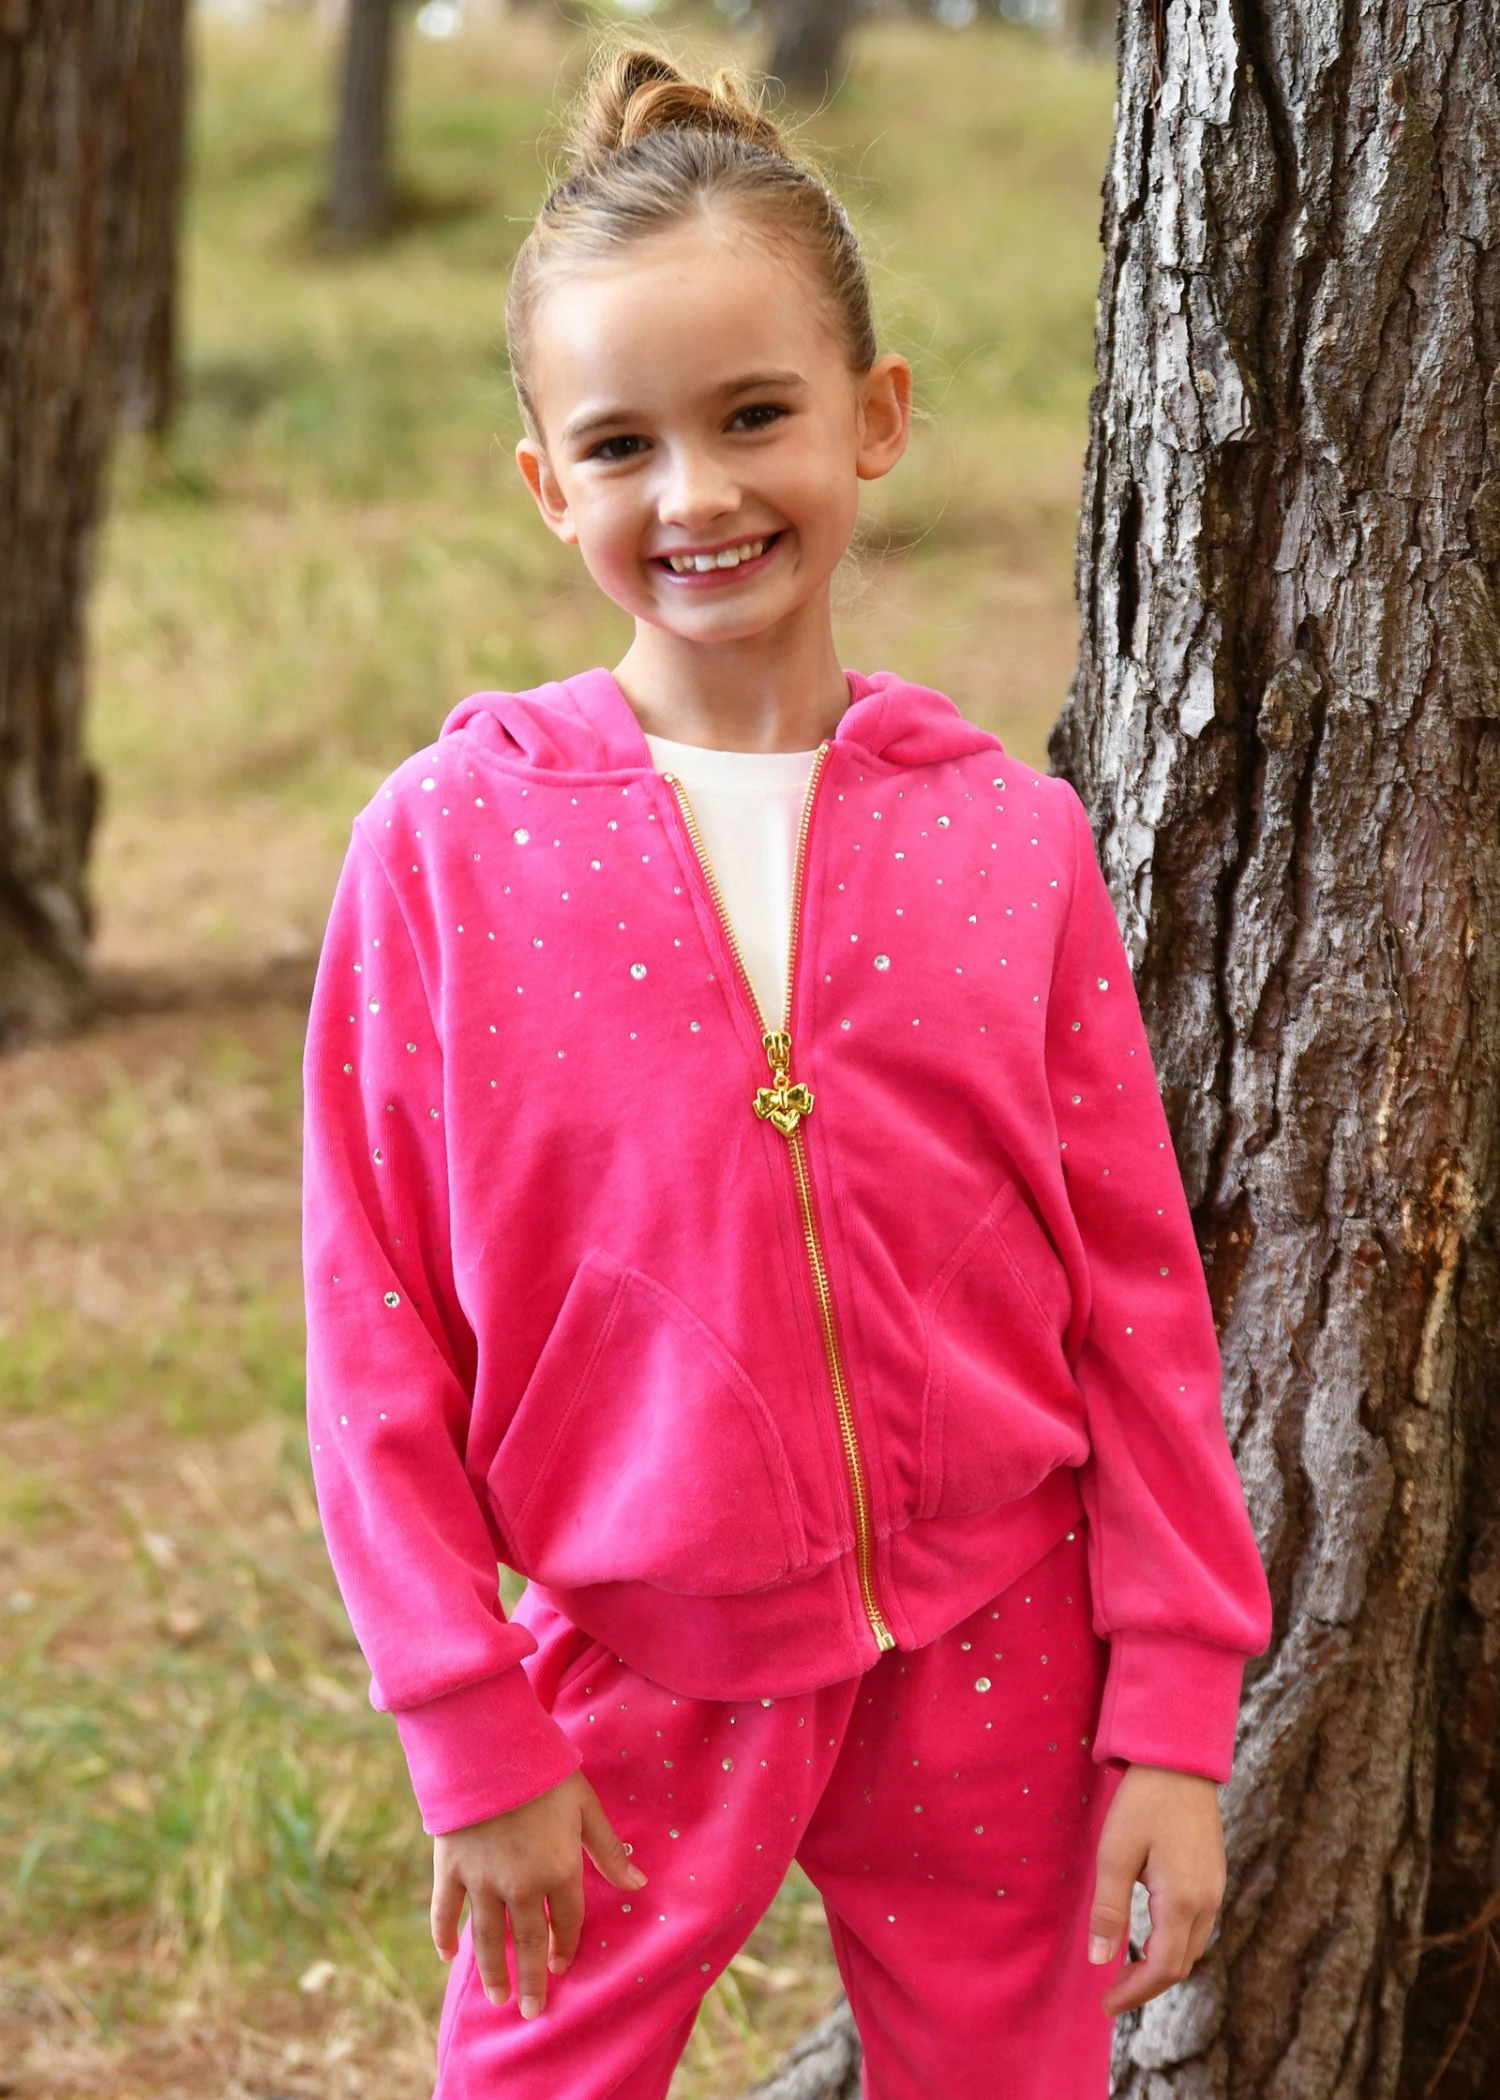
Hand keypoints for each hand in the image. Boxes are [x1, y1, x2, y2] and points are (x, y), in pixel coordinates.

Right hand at [430, 1769, 645, 2018]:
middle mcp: (521, 1885)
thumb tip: (639, 1883)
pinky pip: (445, 1911)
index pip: (566, 1922)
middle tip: (530, 2011)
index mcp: (558, 1870)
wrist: (489, 1747)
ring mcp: (482, 1880)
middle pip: (527, 1941)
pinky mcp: (450, 1868)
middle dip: (530, 1979)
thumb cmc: (544, 1772)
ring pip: (488, 1937)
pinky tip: (448, 1956)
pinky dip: (444, 1935)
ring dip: (493, 1971)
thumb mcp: (586, 1806)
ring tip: (498, 1998)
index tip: (561, 1967)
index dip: (566, 1946)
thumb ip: (609, 1850)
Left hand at [1088, 1763, 1224, 2015]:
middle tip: (1112, 1994)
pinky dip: (1173, 1943)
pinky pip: (1196, 1926)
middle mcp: (1206, 1902)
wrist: (1180, 1760)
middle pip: (1180, 1964)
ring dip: (1161, 1965)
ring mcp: (1214, 1889)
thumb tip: (1099, 1961)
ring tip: (1126, 1970)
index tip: (1106, 2006)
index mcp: (1183, 1901)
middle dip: (1147, 1985)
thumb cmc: (1143, 1802)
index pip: (1163, 1968)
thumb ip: (1108, 1910)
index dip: (1134, 1993)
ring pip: (1191, 1947)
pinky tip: (1149, 1936)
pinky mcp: (1213, 1876)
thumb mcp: (1115, 1853)